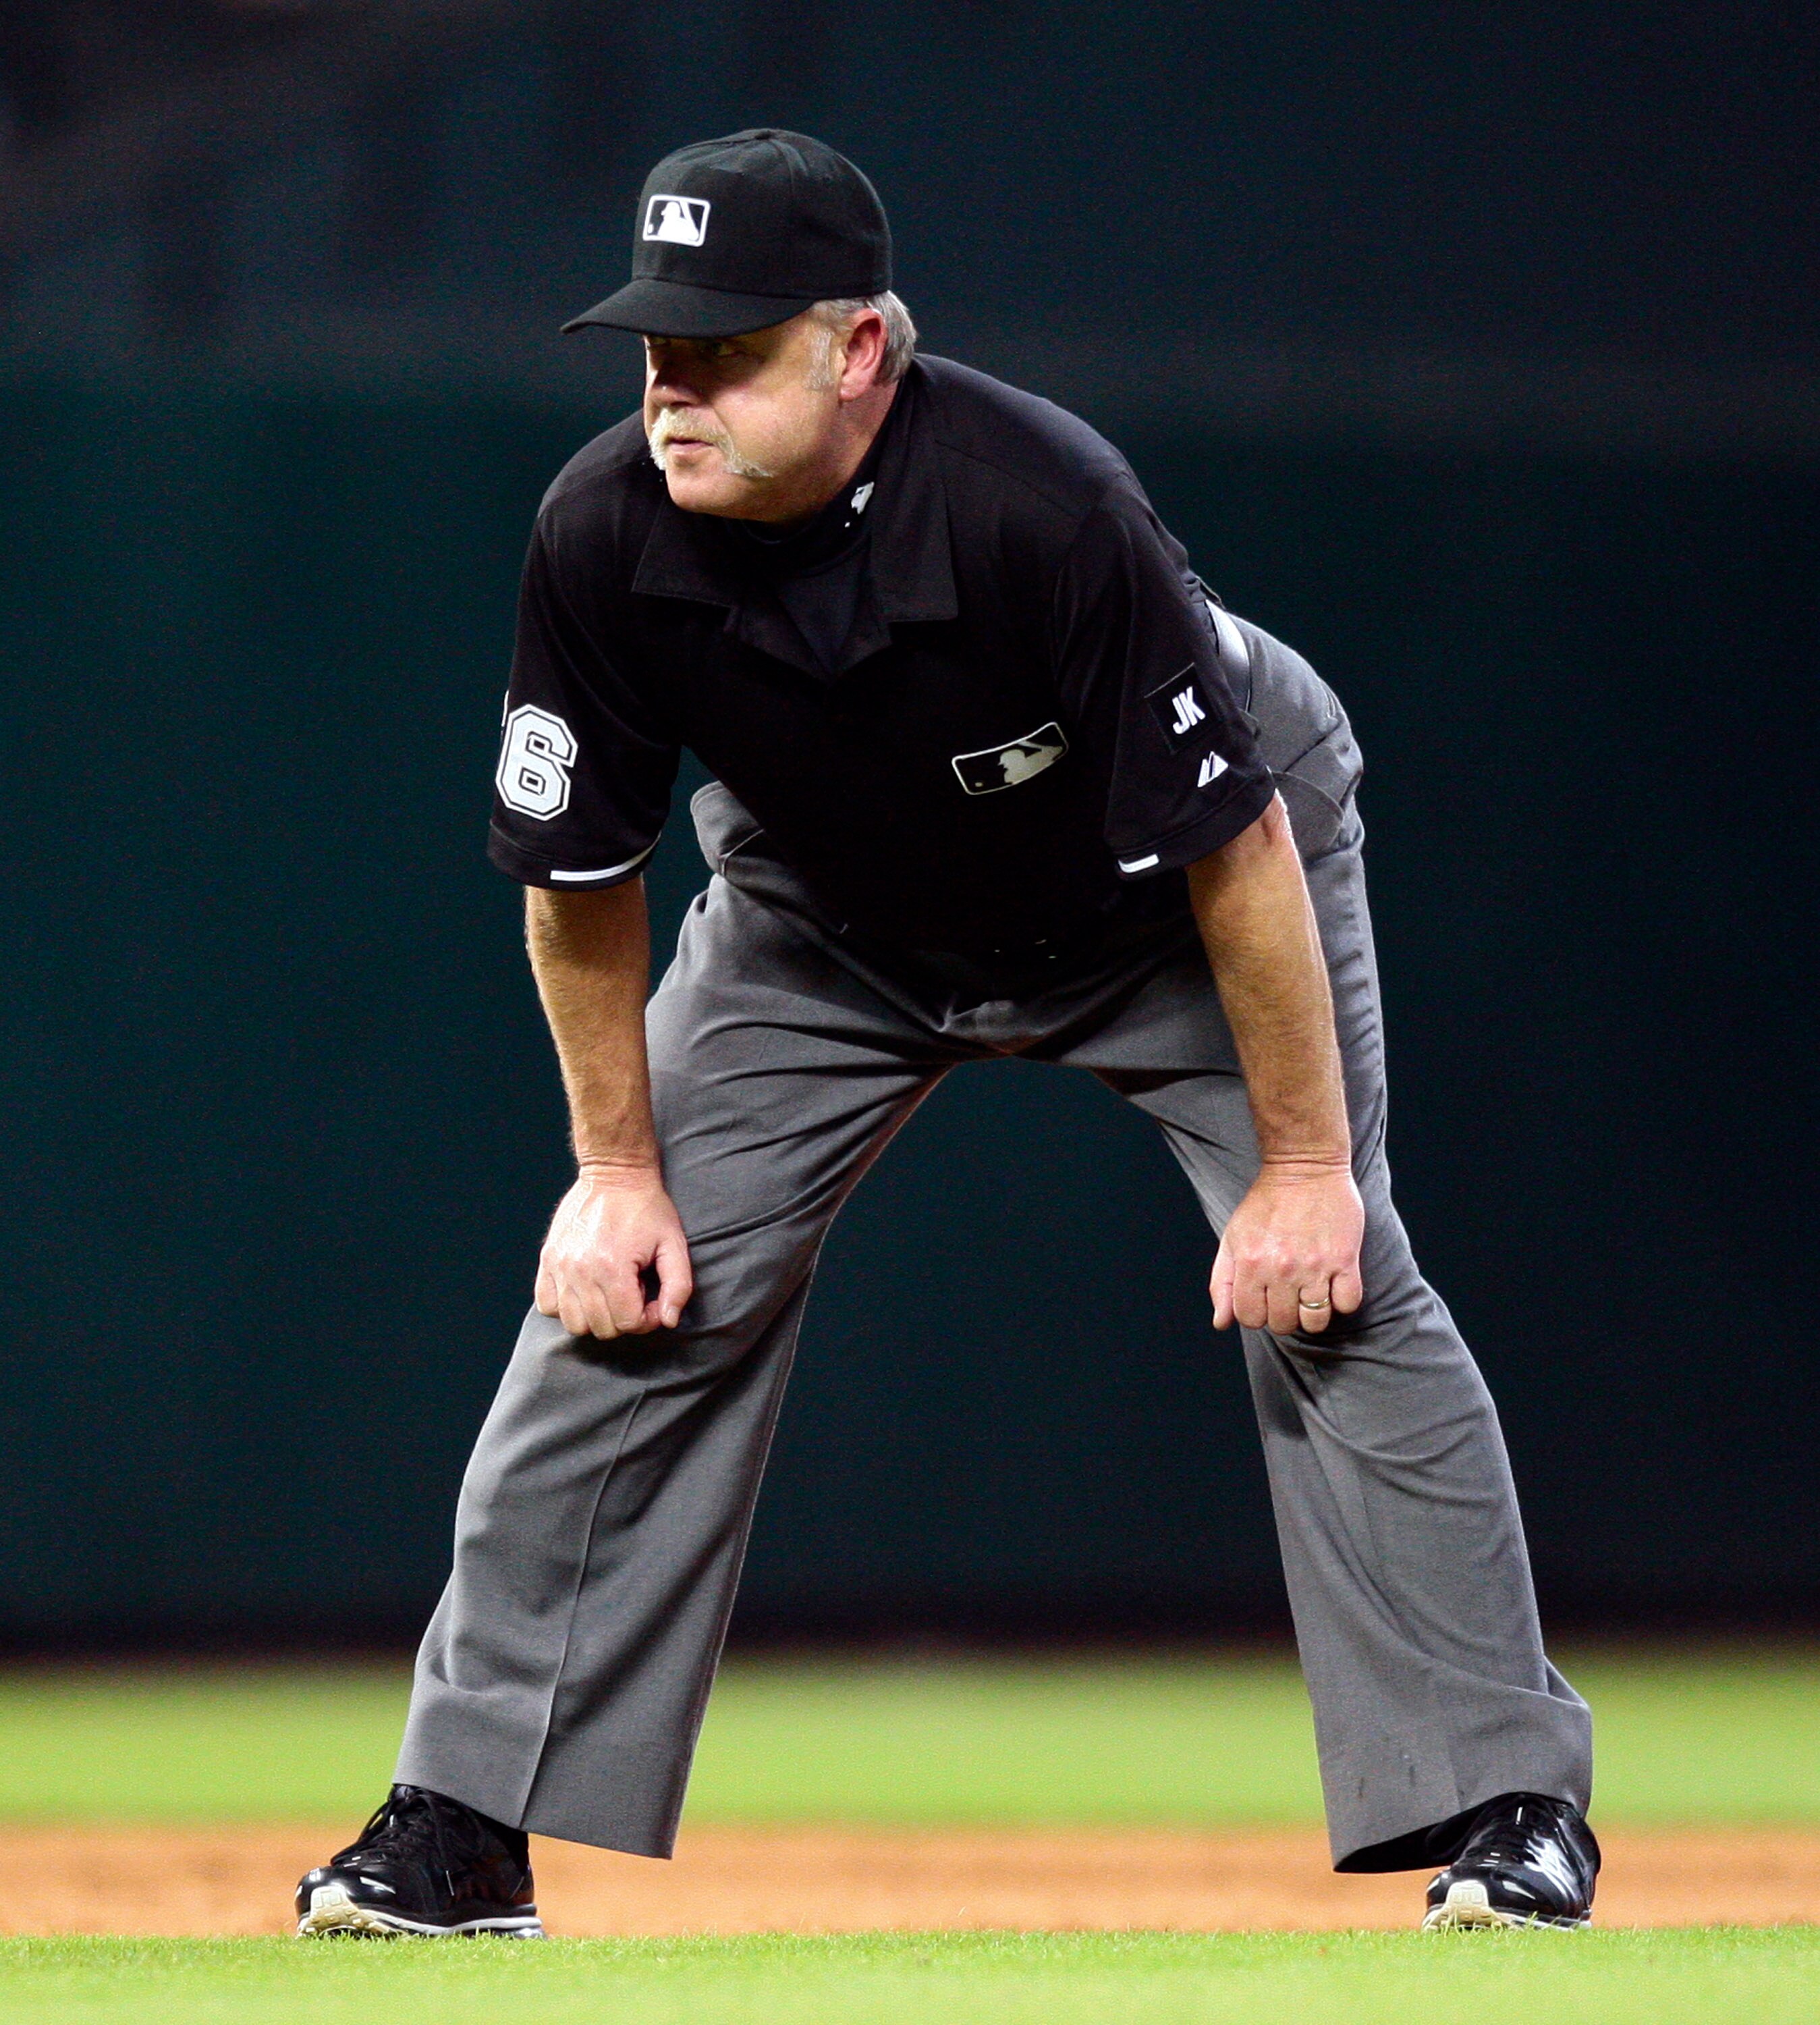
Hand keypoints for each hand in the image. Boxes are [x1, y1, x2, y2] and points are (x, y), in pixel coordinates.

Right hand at [535, 1163, 693, 1338]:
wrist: (614, 1172)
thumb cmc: (647, 1208)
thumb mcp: (674, 1243)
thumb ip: (678, 1286)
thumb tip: (667, 1321)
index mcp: (613, 1268)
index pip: (628, 1324)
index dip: (647, 1319)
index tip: (652, 1299)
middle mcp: (580, 1271)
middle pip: (601, 1328)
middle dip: (624, 1318)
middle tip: (634, 1292)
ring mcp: (559, 1265)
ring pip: (573, 1323)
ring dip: (596, 1317)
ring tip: (611, 1291)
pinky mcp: (547, 1258)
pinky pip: (547, 1304)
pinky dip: (566, 1307)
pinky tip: (586, 1290)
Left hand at [1210, 1160, 1364, 1335]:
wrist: (1304, 1166)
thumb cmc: (1265, 1204)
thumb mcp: (1232, 1239)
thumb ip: (1222, 1282)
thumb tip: (1222, 1323)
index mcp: (1250, 1263)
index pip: (1250, 1319)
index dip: (1256, 1314)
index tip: (1264, 1299)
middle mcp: (1281, 1268)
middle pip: (1283, 1324)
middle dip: (1283, 1315)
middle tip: (1288, 1294)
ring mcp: (1315, 1265)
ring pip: (1316, 1321)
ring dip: (1313, 1314)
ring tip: (1311, 1293)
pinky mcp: (1345, 1259)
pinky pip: (1348, 1303)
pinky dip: (1341, 1301)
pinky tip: (1333, 1284)